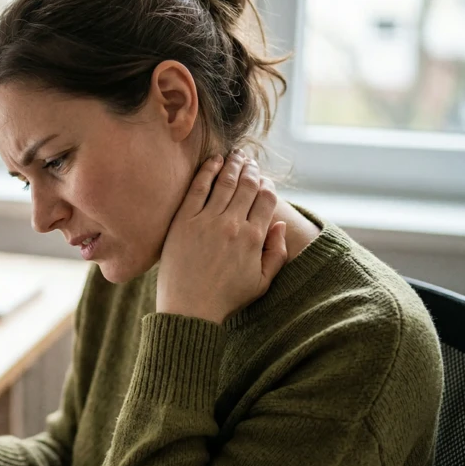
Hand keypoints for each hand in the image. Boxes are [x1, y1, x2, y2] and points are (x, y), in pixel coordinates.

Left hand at [156, 150, 287, 324]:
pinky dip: (207, 170)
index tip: (264, 180)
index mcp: (254, 238)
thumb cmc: (226, 299)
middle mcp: (233, 225)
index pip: (266, 199)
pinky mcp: (184, 220)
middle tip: (249, 161)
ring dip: (233, 165)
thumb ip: (276, 252)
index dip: (267, 185)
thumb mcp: (262, 282)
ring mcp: (207, 221)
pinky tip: (213, 161)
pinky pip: (198, 187)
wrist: (190, 309)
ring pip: (225, 182)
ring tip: (235, 156)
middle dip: (251, 169)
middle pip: (247, 186)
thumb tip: (280, 224)